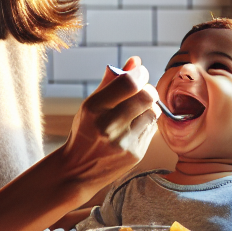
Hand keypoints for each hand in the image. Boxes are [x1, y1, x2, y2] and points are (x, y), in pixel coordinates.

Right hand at [57, 56, 160, 197]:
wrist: (78, 170)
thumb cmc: (86, 130)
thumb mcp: (91, 104)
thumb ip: (113, 81)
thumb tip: (135, 61)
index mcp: (94, 108)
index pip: (129, 82)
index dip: (140, 73)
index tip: (140, 73)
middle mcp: (109, 125)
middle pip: (147, 96)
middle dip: (148, 89)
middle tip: (142, 91)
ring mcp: (124, 141)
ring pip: (153, 112)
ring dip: (149, 107)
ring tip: (137, 111)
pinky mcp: (136, 153)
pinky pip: (153, 129)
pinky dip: (147, 123)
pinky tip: (134, 127)